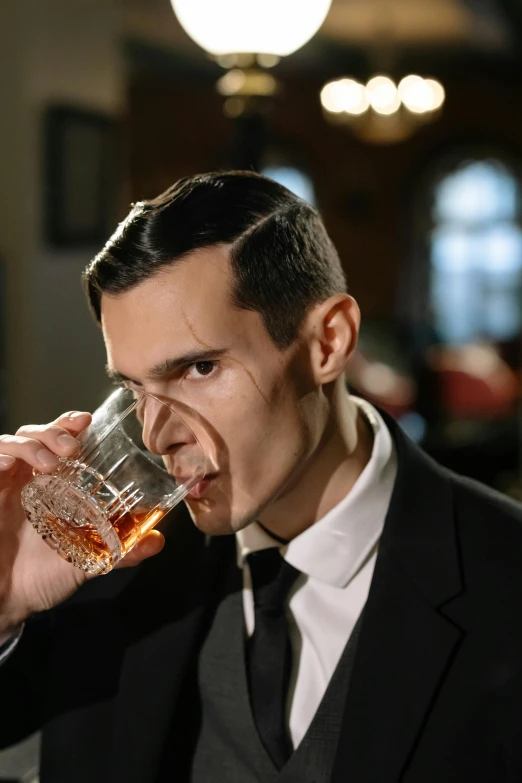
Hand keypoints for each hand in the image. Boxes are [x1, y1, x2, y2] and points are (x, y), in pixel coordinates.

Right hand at [0, 411, 164, 637]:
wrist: (8, 600)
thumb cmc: (42, 576)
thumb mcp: (87, 561)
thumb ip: (122, 551)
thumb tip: (157, 541)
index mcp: (52, 484)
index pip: (60, 440)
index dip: (71, 424)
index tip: (87, 420)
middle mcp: (26, 478)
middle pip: (36, 434)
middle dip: (54, 431)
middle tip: (72, 447)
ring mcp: (3, 486)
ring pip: (10, 442)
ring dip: (30, 444)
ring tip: (47, 463)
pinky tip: (8, 467)